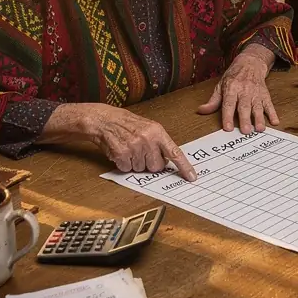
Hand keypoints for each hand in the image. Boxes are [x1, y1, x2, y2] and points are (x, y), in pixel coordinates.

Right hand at [43, 103, 195, 178]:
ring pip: (141, 169)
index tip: (192, 177)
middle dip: (149, 163)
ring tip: (129, 148)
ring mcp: (135, 147)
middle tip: (140, 152)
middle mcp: (148, 139)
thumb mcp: (148, 128)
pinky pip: (127, 169)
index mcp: (158, 132)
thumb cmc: (127, 124)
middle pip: (156, 167)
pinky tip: (120, 152)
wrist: (105, 120)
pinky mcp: (122, 154)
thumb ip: (160, 143)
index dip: (184, 167)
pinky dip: (123, 164)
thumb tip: (168, 161)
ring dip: (135, 163)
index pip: (175, 152)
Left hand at [197, 47, 277, 132]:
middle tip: (246, 131)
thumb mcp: (221, 85)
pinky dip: (273, 113)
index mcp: (231, 89)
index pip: (229, 104)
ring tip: (260, 129)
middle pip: (244, 107)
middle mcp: (244, 91)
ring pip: (258, 107)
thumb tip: (201, 111)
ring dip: (259, 118)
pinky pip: (269, 104)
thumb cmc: (234, 76)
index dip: (227, 116)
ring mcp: (256, 93)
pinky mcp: (265, 94)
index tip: (227, 128)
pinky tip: (275, 121)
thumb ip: (213, 101)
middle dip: (245, 119)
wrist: (250, 63)